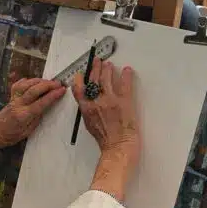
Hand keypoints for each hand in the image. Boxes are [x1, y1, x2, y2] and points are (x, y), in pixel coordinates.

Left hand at [0, 78, 66, 148]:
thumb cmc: (10, 136)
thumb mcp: (27, 132)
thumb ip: (36, 119)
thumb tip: (45, 108)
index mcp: (23, 115)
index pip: (41, 103)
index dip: (53, 95)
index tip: (62, 90)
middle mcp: (17, 105)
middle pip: (33, 90)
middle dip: (47, 85)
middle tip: (58, 83)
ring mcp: (13, 99)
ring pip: (25, 84)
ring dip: (38, 81)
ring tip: (48, 82)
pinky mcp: (10, 97)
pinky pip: (17, 85)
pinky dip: (26, 81)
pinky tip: (33, 81)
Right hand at [73, 59, 139, 199]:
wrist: (118, 146)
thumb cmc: (104, 139)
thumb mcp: (89, 124)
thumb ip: (88, 111)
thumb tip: (89, 102)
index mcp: (86, 108)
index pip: (79, 89)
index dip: (80, 79)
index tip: (82, 73)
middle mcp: (97, 102)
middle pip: (94, 80)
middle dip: (95, 68)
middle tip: (98, 61)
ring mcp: (111, 100)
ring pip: (107, 79)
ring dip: (108, 69)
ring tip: (109, 64)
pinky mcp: (125, 101)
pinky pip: (125, 85)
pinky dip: (126, 75)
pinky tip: (127, 70)